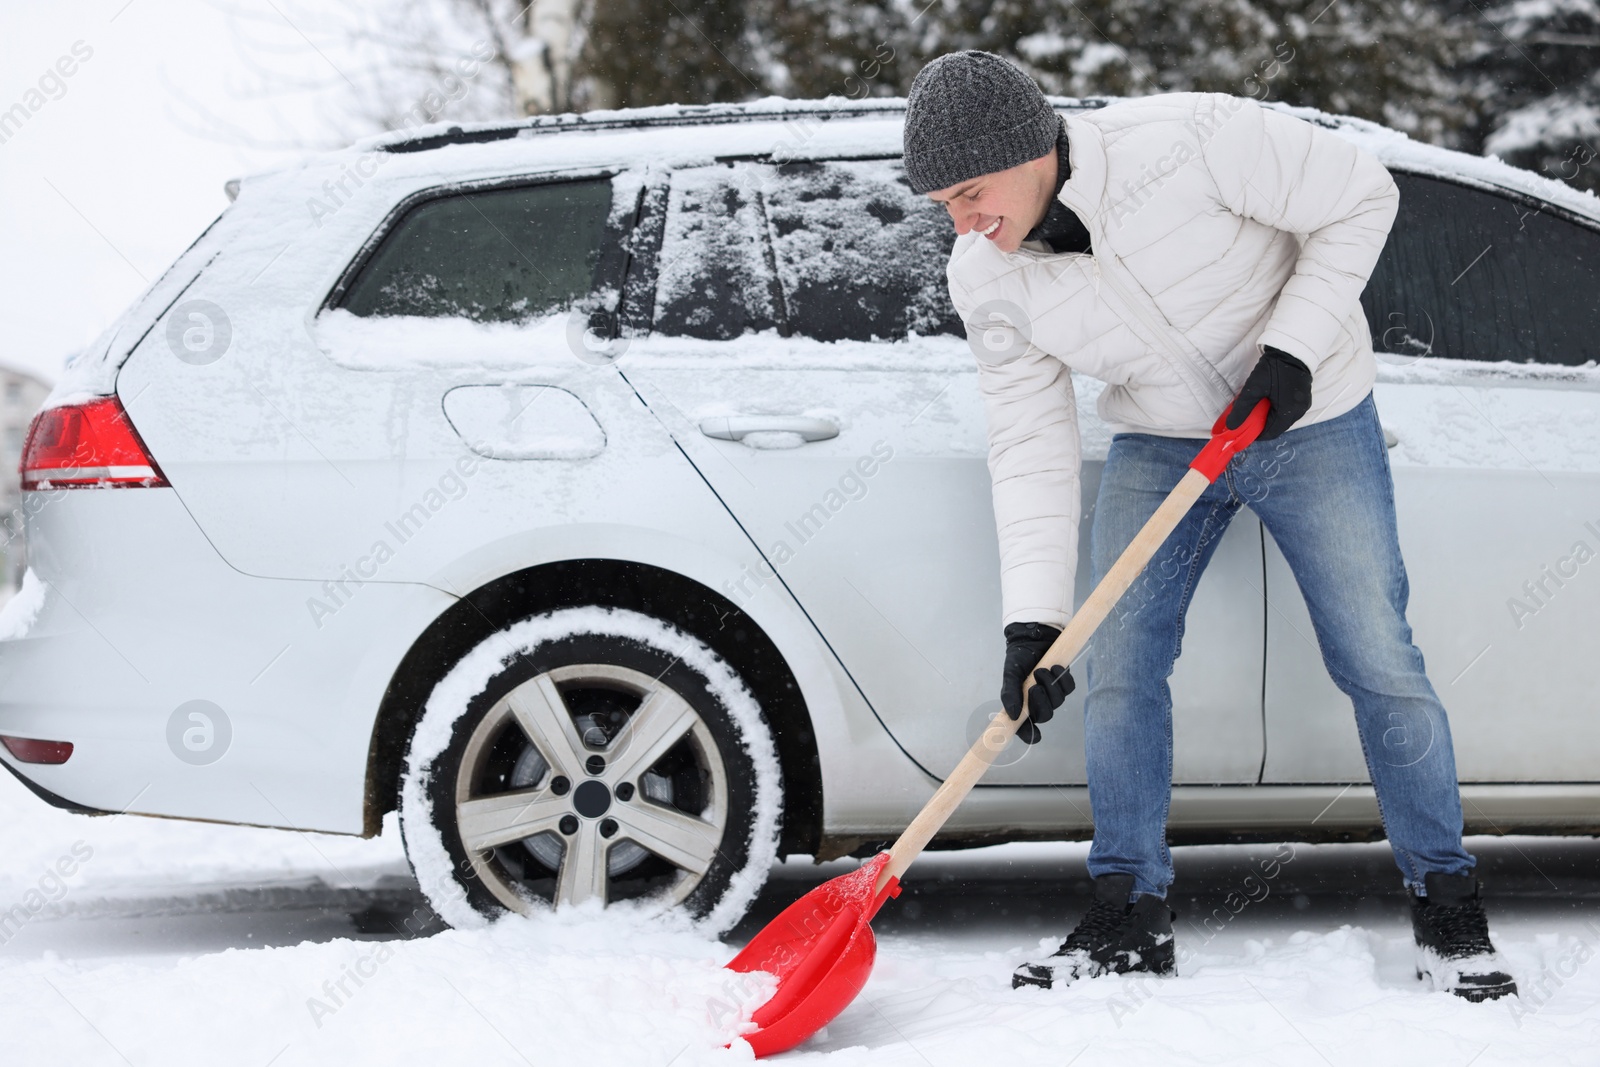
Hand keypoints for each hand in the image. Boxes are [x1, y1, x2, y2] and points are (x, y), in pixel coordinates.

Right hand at [1000, 622, 1075, 744]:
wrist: (1033, 636)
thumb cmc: (1019, 657)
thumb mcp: (1011, 674)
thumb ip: (1010, 694)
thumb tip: (1013, 716)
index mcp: (1021, 704)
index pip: (1025, 726)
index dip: (1029, 735)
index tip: (1035, 737)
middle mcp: (1037, 702)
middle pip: (1045, 716)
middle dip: (1041, 703)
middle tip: (1034, 687)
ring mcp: (1052, 693)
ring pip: (1058, 702)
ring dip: (1050, 686)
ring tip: (1041, 670)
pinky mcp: (1064, 683)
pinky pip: (1069, 688)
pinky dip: (1062, 679)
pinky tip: (1054, 667)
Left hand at [1226, 345, 1311, 440]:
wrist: (1291, 350)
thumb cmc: (1273, 369)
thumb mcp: (1253, 389)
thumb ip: (1242, 409)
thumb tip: (1231, 426)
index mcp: (1288, 412)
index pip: (1271, 433)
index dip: (1256, 434)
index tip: (1243, 430)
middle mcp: (1299, 411)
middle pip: (1277, 427)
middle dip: (1261, 424)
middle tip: (1248, 417)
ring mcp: (1303, 404)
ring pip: (1282, 419)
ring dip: (1268, 416)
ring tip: (1257, 406)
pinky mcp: (1303, 397)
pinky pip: (1288, 410)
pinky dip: (1276, 409)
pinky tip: (1267, 400)